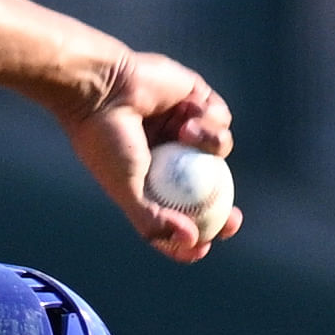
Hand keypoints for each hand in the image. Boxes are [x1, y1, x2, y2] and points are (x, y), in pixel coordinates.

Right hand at [57, 53, 240, 262]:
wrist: (101, 90)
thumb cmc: (106, 141)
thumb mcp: (127, 189)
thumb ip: (152, 221)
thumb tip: (190, 242)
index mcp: (151, 179)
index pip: (179, 214)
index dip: (195, 234)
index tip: (205, 245)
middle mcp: (171, 155)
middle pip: (210, 188)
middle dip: (224, 209)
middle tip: (232, 221)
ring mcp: (185, 128)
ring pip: (220, 151)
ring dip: (212, 146)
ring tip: (184, 133)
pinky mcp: (197, 100)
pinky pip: (221, 119)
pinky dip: (209, 123)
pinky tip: (186, 117)